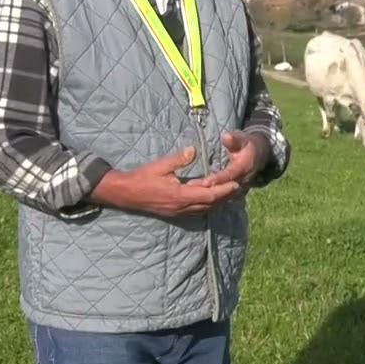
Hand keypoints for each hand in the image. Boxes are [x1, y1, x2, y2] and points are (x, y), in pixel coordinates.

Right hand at [89, 146, 242, 216]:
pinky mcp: (174, 212)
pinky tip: (212, 200)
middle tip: (240, 190)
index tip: (236, 184)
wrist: (124, 194)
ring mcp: (177, 212)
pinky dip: (207, 205)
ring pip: (204, 210)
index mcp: (179, 196)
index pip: (208, 195)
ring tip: (231, 195)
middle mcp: (181, 207)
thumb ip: (179, 159)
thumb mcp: (160, 166)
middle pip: (209, 205)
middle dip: (225, 198)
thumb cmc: (141, 178)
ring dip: (218, 203)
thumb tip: (194, 150)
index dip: (223, 191)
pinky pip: (196, 211)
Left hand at [188, 131, 270, 189]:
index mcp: (244, 167)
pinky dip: (212, 198)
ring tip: (191, 193)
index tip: (205, 182)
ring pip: (223, 195)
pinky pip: (223, 197)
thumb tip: (226, 137)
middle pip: (225, 188)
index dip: (218, 179)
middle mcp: (243, 180)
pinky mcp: (236, 191)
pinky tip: (198, 197)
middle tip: (191, 188)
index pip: (230, 175)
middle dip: (209, 189)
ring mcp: (240, 187)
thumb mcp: (243, 138)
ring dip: (208, 195)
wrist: (259, 154)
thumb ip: (234, 139)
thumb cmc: (247, 144)